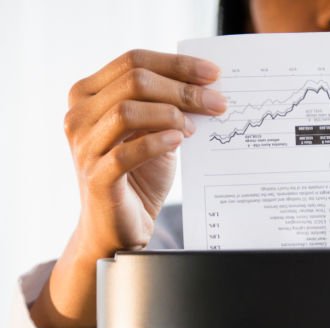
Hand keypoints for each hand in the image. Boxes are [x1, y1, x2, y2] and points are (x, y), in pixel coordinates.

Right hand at [30, 49, 226, 327]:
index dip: (176, 64)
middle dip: (182, 88)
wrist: (117, 231)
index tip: (213, 73)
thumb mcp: (153, 136)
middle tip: (217, 102)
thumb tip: (206, 89)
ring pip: (127, 110)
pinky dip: (157, 142)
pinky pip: (127, 152)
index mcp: (88, 95)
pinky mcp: (96, 177)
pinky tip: (180, 140)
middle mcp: (78, 115)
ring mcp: (83, 146)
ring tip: (195, 127)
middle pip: (133, 80)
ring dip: (170, 114)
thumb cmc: (136, 181)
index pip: (133, 61)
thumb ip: (167, 110)